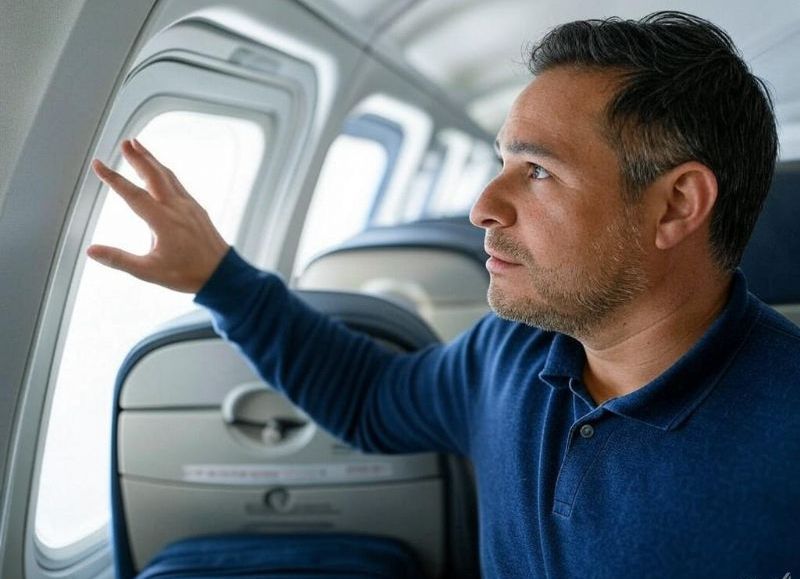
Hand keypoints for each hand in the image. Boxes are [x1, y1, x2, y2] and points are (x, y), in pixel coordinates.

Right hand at [87, 139, 230, 292]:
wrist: (222, 274)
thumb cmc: (188, 274)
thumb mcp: (149, 271)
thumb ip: (119, 260)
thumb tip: (92, 251)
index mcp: (163, 220)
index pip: (132, 194)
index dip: (113, 178)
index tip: (98, 164)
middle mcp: (177, 208)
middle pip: (153, 175)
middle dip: (138, 157)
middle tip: (124, 142)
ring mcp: (189, 206)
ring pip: (168, 176)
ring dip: (152, 160)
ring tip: (139, 147)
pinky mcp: (197, 209)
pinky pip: (178, 184)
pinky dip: (165, 172)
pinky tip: (161, 171)